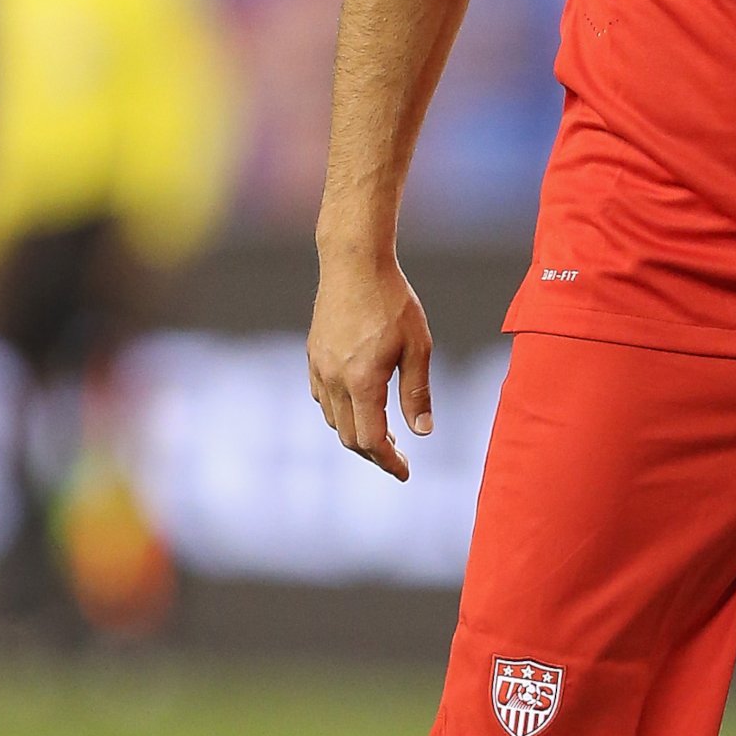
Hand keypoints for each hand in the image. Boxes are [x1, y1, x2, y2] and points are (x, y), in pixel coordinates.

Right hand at [308, 248, 433, 479]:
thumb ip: (417, 392)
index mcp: (362, 381)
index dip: (388, 461)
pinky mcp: (313, 355)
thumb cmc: (393, 301)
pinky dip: (340, 413)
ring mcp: (319, 368)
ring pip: (333, 420)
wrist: (354, 263)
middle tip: (398, 458)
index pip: (371, 439)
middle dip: (374, 453)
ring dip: (355, 434)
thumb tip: (422, 432)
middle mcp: (334, 379)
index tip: (404, 472)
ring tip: (383, 435)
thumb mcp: (417, 346)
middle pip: (349, 436)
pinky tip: (359, 406)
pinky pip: (322, 398)